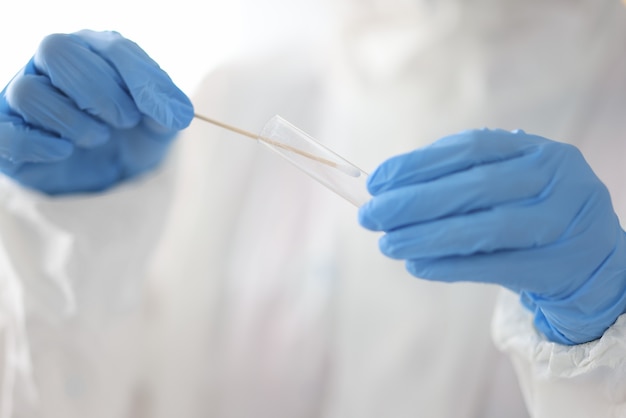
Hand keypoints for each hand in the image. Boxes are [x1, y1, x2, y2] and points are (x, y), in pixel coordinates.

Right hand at [0, 30, 193, 194]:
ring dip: (73, 121)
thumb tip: (177, 114)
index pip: (111, 47)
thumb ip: (167, 110)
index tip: (163, 113)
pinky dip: (37, 143)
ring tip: (98, 138)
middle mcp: (52, 66)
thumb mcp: (159, 123)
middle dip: (99, 92)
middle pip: (56, 50)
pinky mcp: (8, 132)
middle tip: (125, 121)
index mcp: (93, 51)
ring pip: (29, 91)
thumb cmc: (132, 136)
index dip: (139, 79)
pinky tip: (64, 151)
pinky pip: (5, 130)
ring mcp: (24, 97)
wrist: (109, 174)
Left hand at [358, 128, 625, 344]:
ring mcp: (561, 223)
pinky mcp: (557, 266)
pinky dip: (450, 266)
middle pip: (474, 187)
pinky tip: (417, 265)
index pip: (470, 148)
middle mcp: (555, 180)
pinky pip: (495, 267)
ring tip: (387, 244)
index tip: (377, 181)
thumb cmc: (534, 212)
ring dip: (426, 237)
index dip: (419, 164)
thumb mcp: (511, 182)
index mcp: (537, 151)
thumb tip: (390, 187)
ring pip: (484, 229)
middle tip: (370, 216)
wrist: (594, 261)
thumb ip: (461, 177)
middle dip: (414, 202)